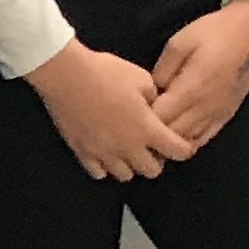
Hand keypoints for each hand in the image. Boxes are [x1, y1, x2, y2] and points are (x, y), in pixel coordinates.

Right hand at [29, 38, 199, 181]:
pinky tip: (104, 153)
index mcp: (148, 129)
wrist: (65, 74)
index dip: (184, 148)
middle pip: (152, 171)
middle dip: (157, 159)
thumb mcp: (141, 78)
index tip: (180, 141)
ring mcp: (103, 152)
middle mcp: (128, 147)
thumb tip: (155, 107)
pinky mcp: (81, 150)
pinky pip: (97, 172)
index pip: (179, 152)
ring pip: (125, 175)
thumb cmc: (105, 72)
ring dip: (130, 165)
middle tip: (151, 145)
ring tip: (126, 150)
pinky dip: (104, 166)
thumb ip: (155, 98)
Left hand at [148, 0, 248, 150]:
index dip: (140, 119)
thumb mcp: (178, 44)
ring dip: (169, 139)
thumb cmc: (212, 33)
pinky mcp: (227, 114)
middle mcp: (205, 108)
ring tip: (152, 131)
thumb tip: (151, 90)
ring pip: (188, 140)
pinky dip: (188, 140)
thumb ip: (161, 70)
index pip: (159, 118)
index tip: (126, 112)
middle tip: (135, 124)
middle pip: (172, 134)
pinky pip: (205, 137)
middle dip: (152, 133)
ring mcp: (218, 114)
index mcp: (190, 89)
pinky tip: (175, 134)